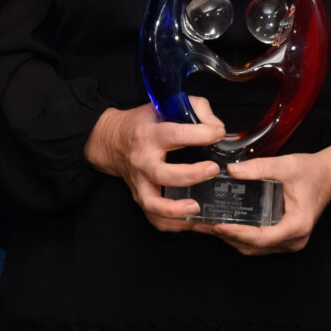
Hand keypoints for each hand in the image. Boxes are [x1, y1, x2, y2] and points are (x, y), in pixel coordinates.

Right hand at [84, 98, 226, 231]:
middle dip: (190, 174)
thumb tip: (218, 128)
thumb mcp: (167, 107)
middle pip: (162, 173)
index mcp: (149, 135)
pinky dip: (173, 224)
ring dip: (175, 210)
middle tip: (213, 170)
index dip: (200, 134)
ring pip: (153, 203)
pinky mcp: (140, 197)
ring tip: (197, 207)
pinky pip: (154, 218)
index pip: (175, 134)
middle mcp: (142, 160)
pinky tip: (192, 222)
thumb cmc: (144, 124)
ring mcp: (139, 183)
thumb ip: (197, 110)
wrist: (112, 141)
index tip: (217, 134)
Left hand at [206, 142, 330, 254]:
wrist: (330, 175)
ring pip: (253, 248)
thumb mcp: (286, 165)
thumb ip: (258, 167)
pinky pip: (258, 244)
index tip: (217, 225)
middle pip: (254, 246)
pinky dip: (239, 237)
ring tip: (205, 226)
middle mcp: (294, 240)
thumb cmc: (312, 172)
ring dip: (230, 238)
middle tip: (201, 225)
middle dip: (226, 236)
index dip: (237, 233)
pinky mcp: (284, 238)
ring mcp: (289, 242)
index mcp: (297, 225)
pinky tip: (222, 225)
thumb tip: (230, 171)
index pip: (262, 237)